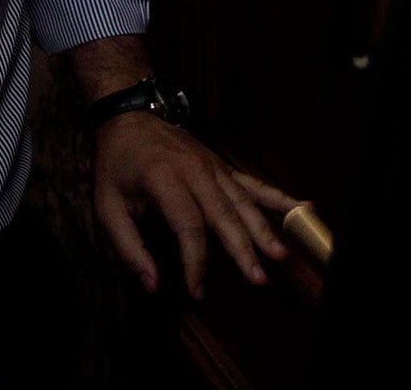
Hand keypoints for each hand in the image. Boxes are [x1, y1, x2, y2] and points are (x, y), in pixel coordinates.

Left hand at [93, 114, 297, 298]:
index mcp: (163, 179)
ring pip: (243, 201)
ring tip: (281, 254)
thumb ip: (128, 246)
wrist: (128, 119)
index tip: (196, 291)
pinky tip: (304, 207)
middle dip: (242, 249)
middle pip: (223, 214)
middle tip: (257, 279)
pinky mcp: (222, 167)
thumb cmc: (117, 165)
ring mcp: (212, 167)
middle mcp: (193, 170)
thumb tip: (152, 285)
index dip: (194, 262)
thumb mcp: (106, 205)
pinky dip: (278, 197)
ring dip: (263, 229)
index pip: (187, 226)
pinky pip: (253, 184)